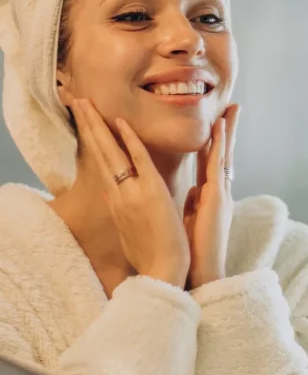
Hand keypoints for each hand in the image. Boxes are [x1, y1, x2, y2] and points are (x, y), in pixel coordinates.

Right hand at [72, 98, 190, 287]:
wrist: (162, 273)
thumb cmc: (152, 255)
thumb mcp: (130, 229)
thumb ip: (122, 207)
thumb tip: (113, 193)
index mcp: (117, 202)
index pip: (101, 164)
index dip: (92, 141)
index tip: (85, 121)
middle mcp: (118, 195)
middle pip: (99, 153)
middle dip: (88, 126)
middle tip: (77, 101)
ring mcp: (132, 193)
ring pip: (112, 153)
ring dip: (99, 125)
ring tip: (85, 103)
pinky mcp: (150, 194)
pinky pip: (138, 161)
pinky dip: (130, 141)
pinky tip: (120, 122)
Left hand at [183, 104, 239, 289]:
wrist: (200, 273)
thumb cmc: (192, 252)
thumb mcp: (190, 221)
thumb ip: (193, 203)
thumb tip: (192, 191)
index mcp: (210, 198)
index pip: (212, 163)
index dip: (215, 142)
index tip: (218, 123)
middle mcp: (219, 192)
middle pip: (223, 154)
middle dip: (228, 130)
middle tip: (233, 107)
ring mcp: (220, 194)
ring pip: (224, 156)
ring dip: (227, 132)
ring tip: (230, 111)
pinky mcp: (217, 199)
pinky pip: (217, 166)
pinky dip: (219, 146)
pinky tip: (219, 129)